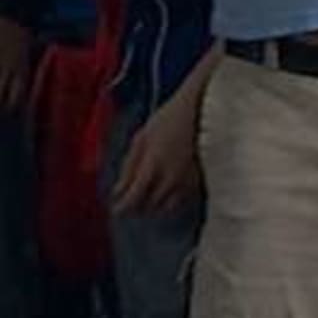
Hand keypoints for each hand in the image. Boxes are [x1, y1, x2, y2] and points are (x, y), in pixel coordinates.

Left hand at [109, 69, 209, 215]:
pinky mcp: (199, 180)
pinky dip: (169, 200)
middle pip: (149, 206)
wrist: (201, 110)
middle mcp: (171, 178)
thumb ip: (128, 166)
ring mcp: (187, 181)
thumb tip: (118, 190)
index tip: (116, 208)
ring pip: (166, 207)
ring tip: (146, 196)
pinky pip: (180, 200)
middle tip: (129, 199)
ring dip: (153, 205)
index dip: (122, 207)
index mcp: (153, 165)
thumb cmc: (168, 119)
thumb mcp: (141, 138)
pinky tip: (164, 190)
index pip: (134, 198)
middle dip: (136, 206)